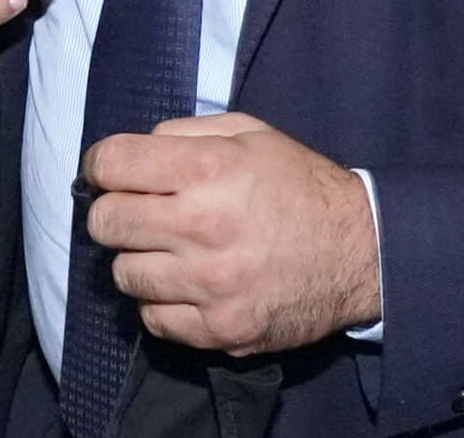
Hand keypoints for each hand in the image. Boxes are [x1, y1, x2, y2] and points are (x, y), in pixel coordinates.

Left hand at [83, 113, 380, 355]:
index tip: (112, 171)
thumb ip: (186, 134)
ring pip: (123, 274)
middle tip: (139, 211)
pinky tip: (187, 283)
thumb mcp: (252, 134)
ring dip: (139, 259)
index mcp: (209, 170)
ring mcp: (208, 285)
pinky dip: (162, 301)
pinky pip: (153, 319)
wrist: (360, 253)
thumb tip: (132, 153)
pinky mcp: (218, 329)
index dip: (103, 163)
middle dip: (114, 211)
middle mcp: (202, 227)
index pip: (112, 163)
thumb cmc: (300, 186)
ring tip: (170, 250)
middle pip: (105, 222)